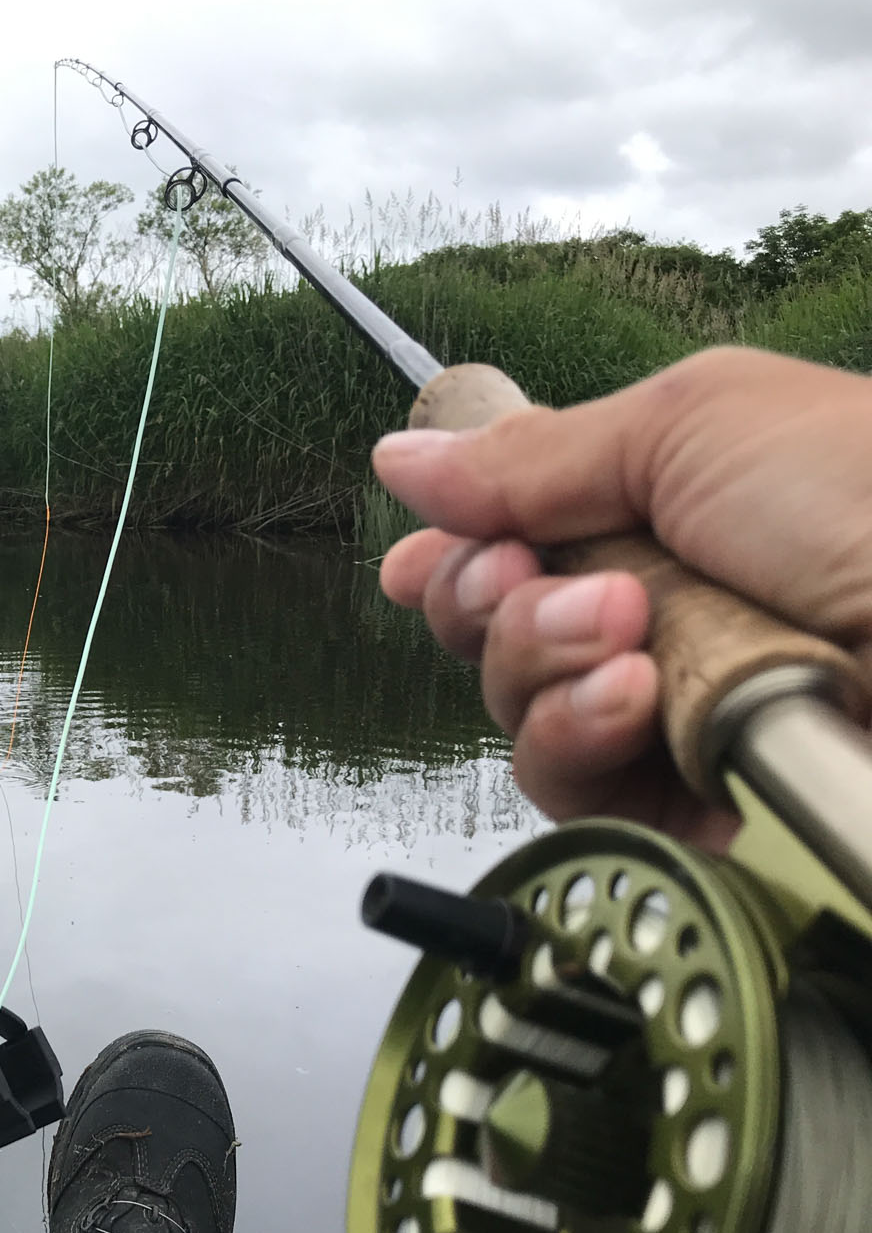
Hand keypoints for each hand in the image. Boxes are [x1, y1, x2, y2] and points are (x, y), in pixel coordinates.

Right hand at [372, 345, 871, 848]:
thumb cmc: (871, 495)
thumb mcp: (691, 425)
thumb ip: (532, 456)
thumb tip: (406, 453)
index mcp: (662, 517)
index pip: (514, 550)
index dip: (454, 560)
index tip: (421, 562)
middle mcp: (660, 618)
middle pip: (495, 635)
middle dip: (494, 600)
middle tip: (541, 576)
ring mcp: (676, 718)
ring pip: (522, 716)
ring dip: (543, 663)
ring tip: (625, 632)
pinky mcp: (693, 807)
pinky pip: (575, 794)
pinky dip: (585, 738)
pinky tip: (642, 702)